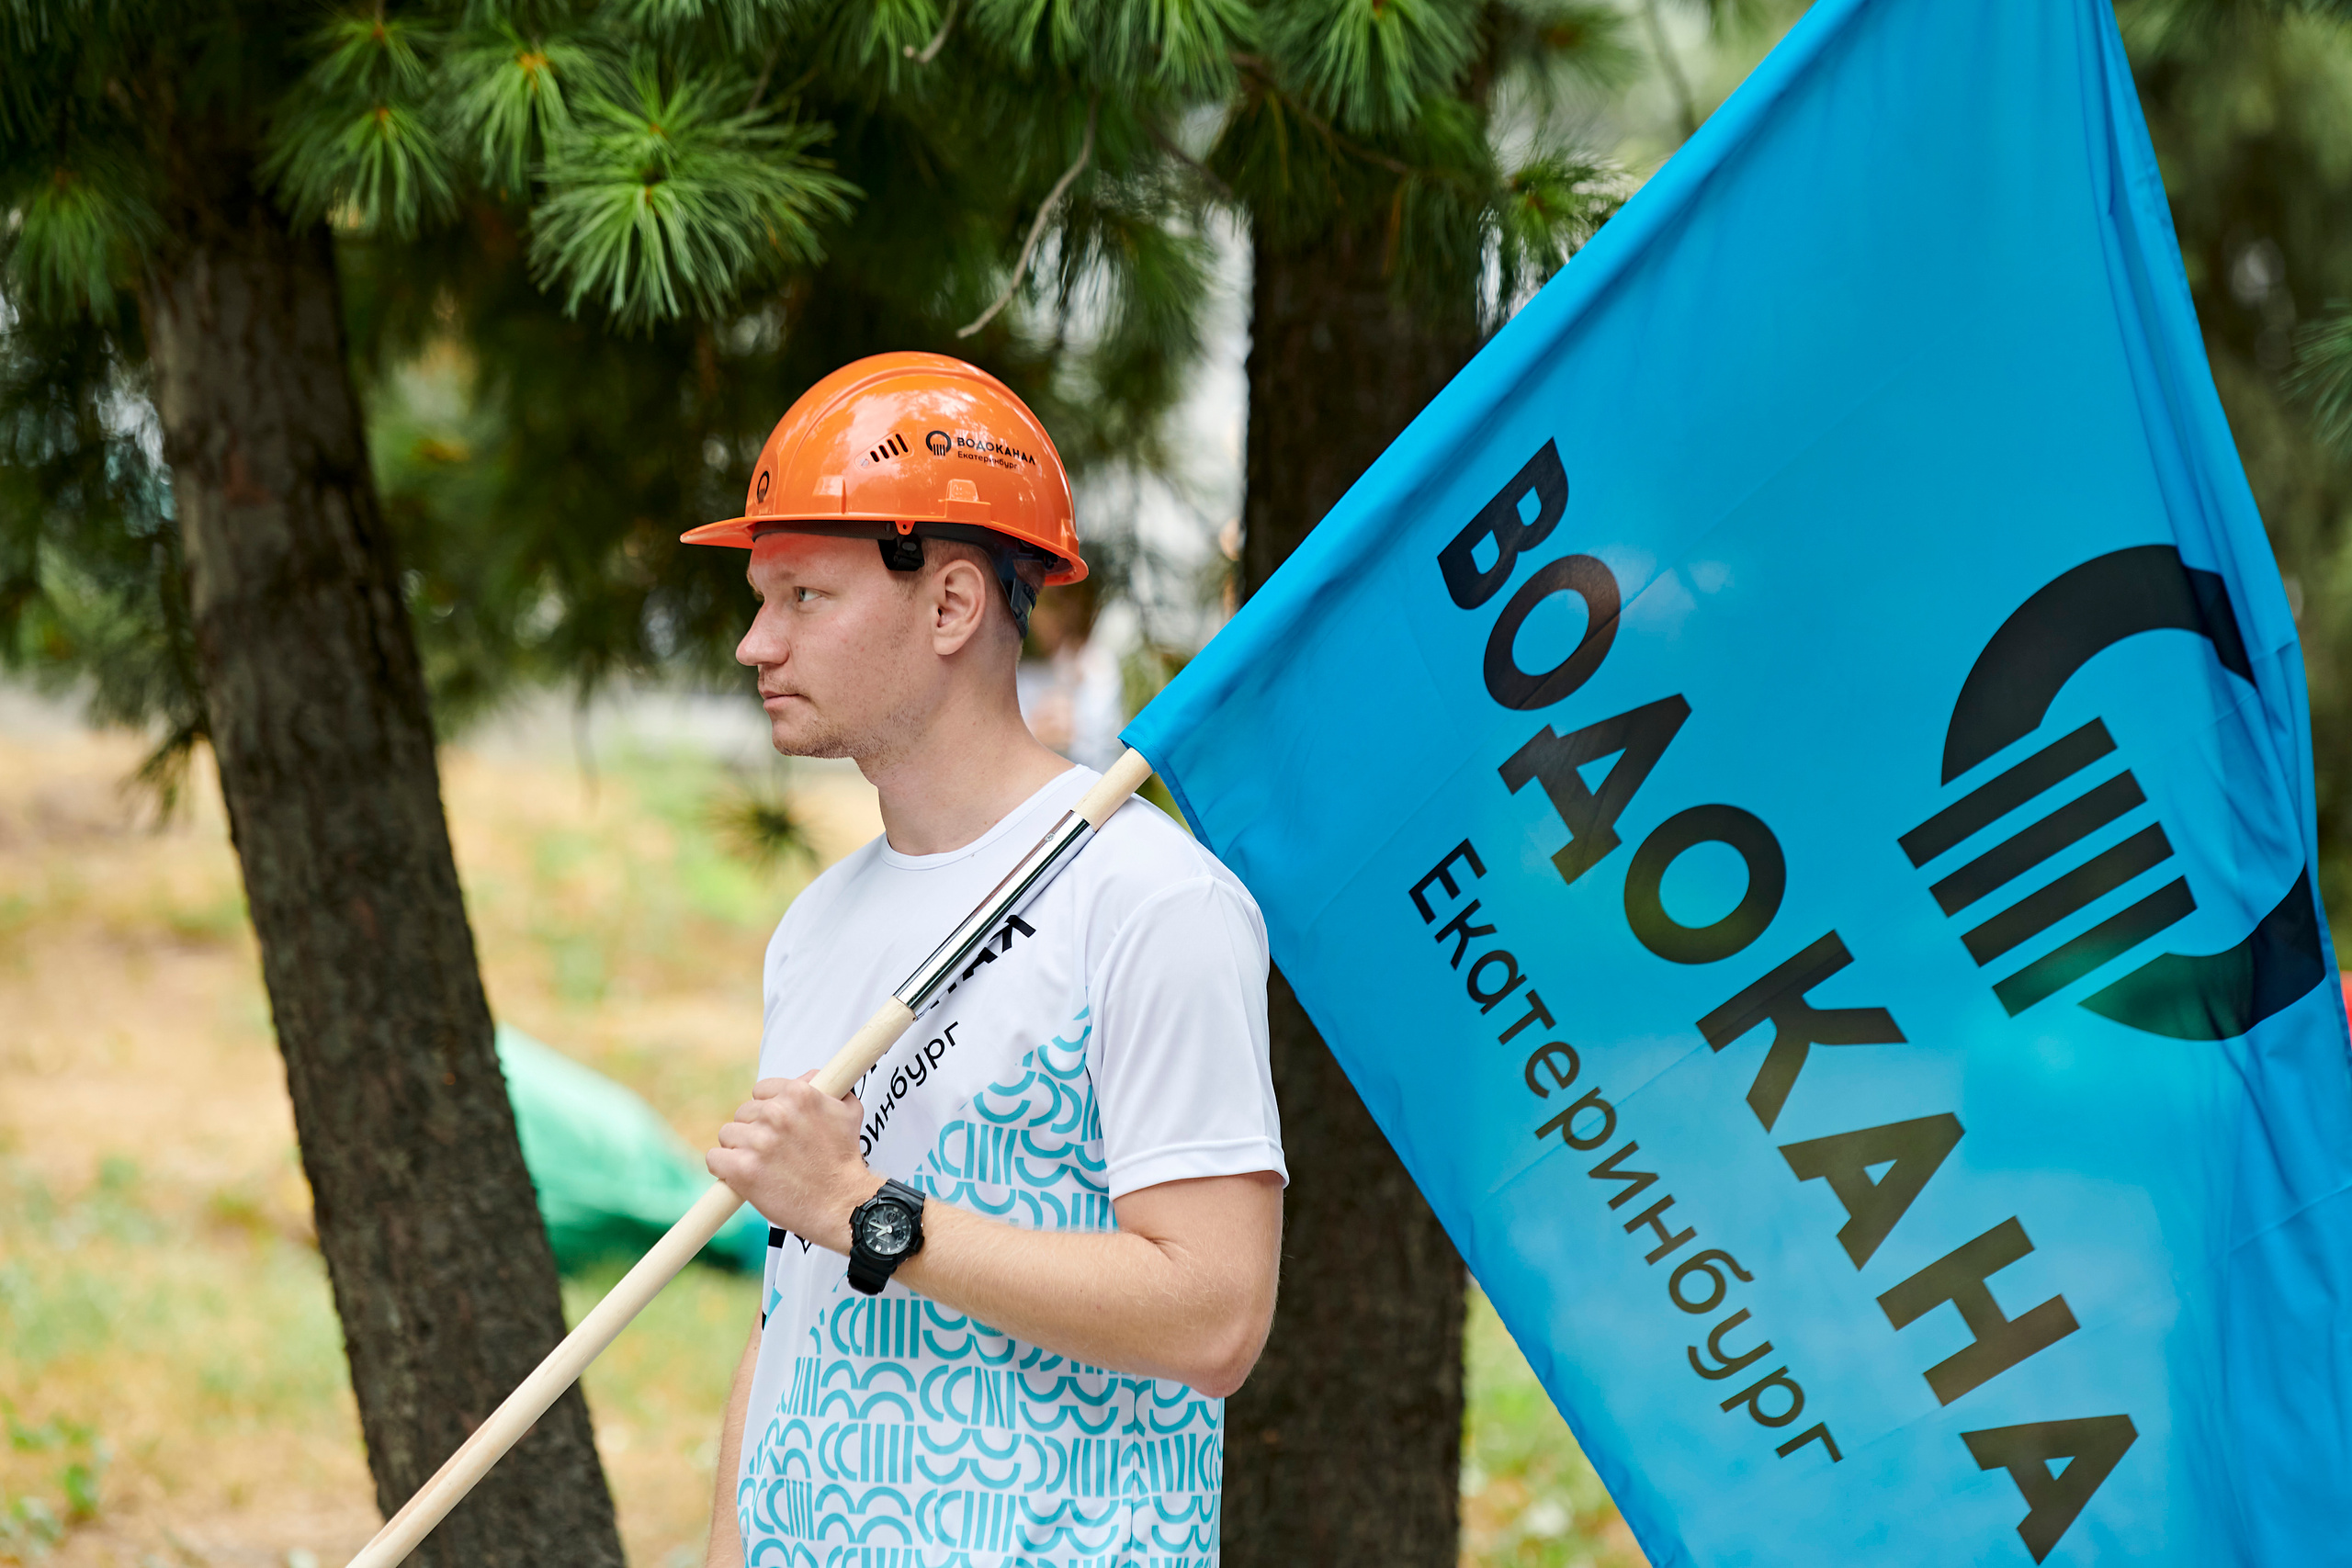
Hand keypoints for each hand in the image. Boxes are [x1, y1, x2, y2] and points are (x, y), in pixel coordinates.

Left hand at [706, 1070, 881, 1253]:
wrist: (842, 1203)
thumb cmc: (844, 1161)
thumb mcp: (847, 1111)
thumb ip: (828, 1086)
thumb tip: (810, 1076)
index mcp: (799, 1094)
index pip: (761, 1091)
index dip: (767, 1110)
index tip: (775, 1126)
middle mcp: (777, 1113)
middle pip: (743, 1113)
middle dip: (754, 1131)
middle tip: (773, 1151)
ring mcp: (758, 1141)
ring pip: (727, 1135)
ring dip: (739, 1149)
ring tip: (762, 1166)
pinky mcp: (743, 1168)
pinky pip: (714, 1158)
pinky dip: (723, 1168)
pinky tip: (740, 1176)